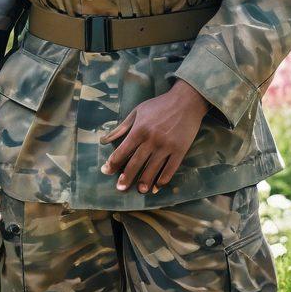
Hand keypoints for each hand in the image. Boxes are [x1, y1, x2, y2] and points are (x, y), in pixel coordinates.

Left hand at [99, 79, 210, 193]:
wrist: (187, 100)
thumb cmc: (160, 105)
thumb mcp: (137, 111)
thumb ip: (121, 127)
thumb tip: (103, 140)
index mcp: (140, 129)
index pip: (123, 150)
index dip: (113, 163)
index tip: (106, 171)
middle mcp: (152, 140)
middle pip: (136, 163)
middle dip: (126, 177)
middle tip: (120, 188)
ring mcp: (167, 146)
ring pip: (153, 169)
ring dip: (145, 182)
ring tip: (139, 190)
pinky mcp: (180, 150)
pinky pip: (170, 170)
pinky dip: (163, 180)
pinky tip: (157, 186)